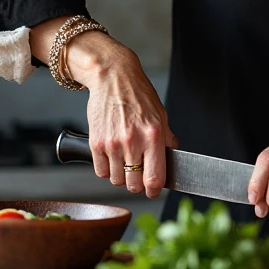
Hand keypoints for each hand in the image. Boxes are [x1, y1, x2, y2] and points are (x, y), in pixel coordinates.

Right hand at [70, 32, 178, 199]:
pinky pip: (101, 171)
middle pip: (134, 185)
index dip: (155, 191)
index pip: (155, 178)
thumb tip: (172, 157)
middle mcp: (133, 141)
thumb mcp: (161, 114)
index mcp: (153, 135)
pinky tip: (113, 156)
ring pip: (116, 180)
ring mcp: (113, 144)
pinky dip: (107, 169)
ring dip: (121, 176)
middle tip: (139, 175)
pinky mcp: (96, 143)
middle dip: (138, 185)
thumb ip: (166, 138)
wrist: (113, 78)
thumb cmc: (138, 94)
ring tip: (125, 161)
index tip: (154, 190)